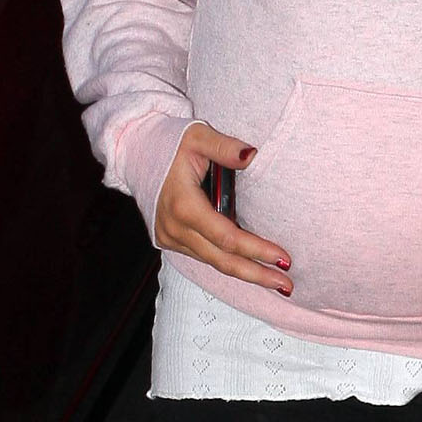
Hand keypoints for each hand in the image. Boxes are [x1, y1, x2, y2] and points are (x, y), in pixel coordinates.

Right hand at [153, 120, 293, 294]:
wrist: (135, 152)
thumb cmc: (168, 142)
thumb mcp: (198, 136)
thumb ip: (225, 147)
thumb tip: (252, 155)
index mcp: (183, 205)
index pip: (227, 237)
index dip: (256, 250)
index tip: (283, 257)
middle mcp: (174, 228)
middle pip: (222, 260)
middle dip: (256, 274)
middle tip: (286, 285)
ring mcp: (169, 237)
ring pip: (213, 262)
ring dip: (245, 273)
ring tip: (275, 281)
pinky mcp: (169, 240)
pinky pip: (203, 256)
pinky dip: (228, 262)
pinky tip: (251, 268)